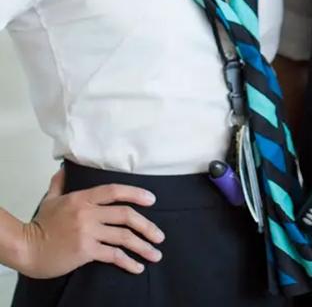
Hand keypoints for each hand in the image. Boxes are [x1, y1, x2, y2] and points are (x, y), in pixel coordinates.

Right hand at [17, 168, 164, 277]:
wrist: (26, 248)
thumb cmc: (39, 225)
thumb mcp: (51, 199)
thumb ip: (60, 183)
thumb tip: (63, 169)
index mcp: (83, 198)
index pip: (115, 191)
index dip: (136, 194)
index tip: (152, 200)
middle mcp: (88, 213)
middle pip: (125, 215)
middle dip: (147, 225)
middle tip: (160, 235)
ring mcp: (87, 232)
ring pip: (123, 237)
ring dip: (143, 246)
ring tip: (155, 254)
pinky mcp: (85, 251)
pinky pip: (112, 255)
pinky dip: (127, 261)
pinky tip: (137, 266)